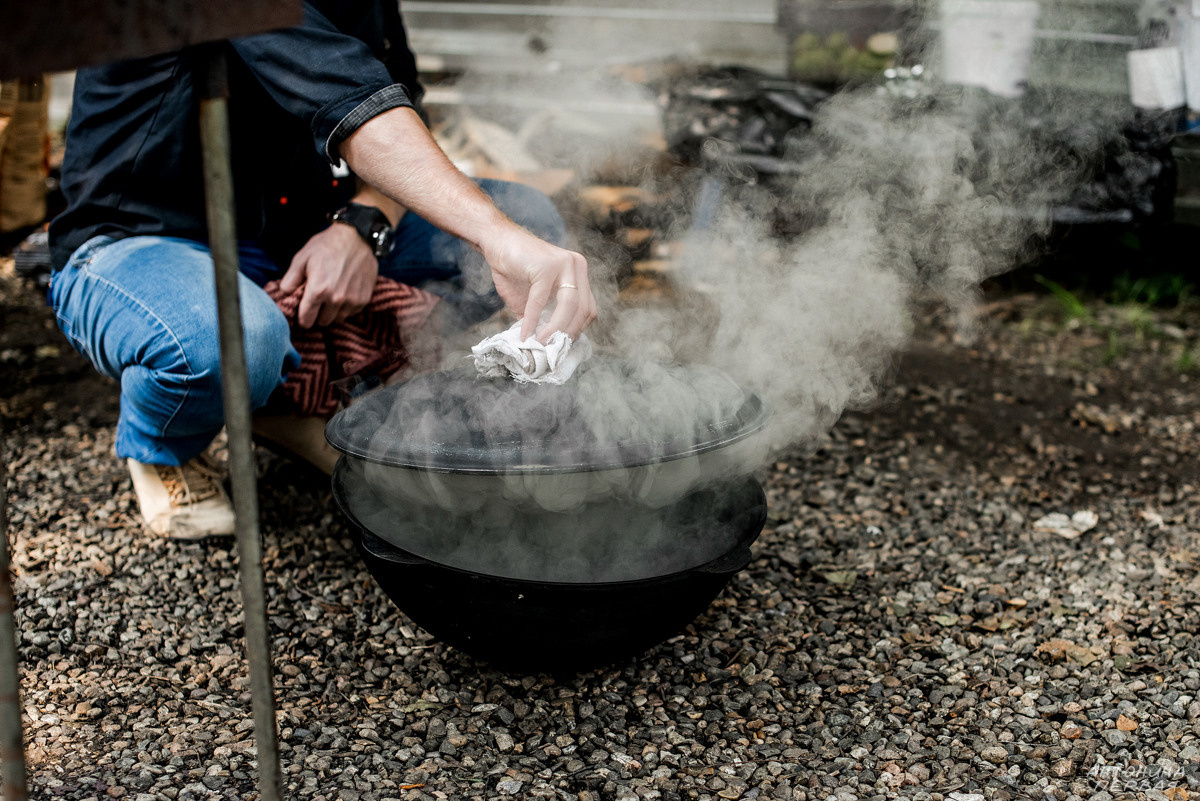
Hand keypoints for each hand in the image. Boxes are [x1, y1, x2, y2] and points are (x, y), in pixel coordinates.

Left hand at [281, 223, 377, 327]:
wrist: (357, 237)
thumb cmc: (327, 245)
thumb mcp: (302, 258)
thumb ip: (290, 280)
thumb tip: (284, 294)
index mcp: (318, 291)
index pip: (307, 320)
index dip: (302, 318)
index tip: (303, 312)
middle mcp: (336, 300)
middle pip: (323, 322)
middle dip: (318, 315)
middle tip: (317, 301)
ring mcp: (352, 300)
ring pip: (338, 319)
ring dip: (333, 312)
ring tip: (331, 297)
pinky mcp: (364, 299)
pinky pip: (352, 313)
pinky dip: (346, 307)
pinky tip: (344, 293)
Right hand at [484, 227, 596, 342]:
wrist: (496, 241)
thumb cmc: (514, 269)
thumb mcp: (534, 298)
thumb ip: (545, 316)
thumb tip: (548, 345)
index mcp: (578, 273)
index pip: (588, 308)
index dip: (576, 330)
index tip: (560, 344)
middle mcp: (577, 266)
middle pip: (583, 309)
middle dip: (567, 333)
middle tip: (551, 349)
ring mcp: (564, 263)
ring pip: (569, 306)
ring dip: (554, 330)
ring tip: (540, 343)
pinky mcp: (546, 265)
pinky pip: (541, 300)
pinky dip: (532, 320)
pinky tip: (525, 332)